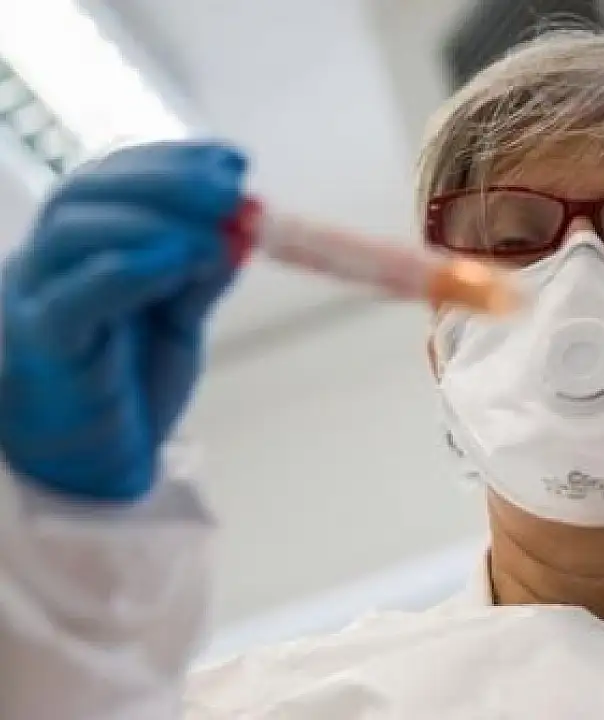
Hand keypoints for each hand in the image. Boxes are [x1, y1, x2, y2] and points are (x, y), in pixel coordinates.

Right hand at [0, 141, 246, 500]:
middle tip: (230, 191)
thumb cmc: (131, 383)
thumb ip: (201, 275)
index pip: (113, 176)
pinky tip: (176, 261)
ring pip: (73, 233)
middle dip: (166, 182)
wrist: (96, 463)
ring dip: (150, 220)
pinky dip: (126, 271)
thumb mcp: (180, 318)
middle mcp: (48, 259)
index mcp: (81, 244)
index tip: (235, 162)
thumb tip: (240, 230)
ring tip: (210, 234)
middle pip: (89, 192)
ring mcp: (35, 298)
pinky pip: (73, 299)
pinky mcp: (42, 345)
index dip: (172, 160)